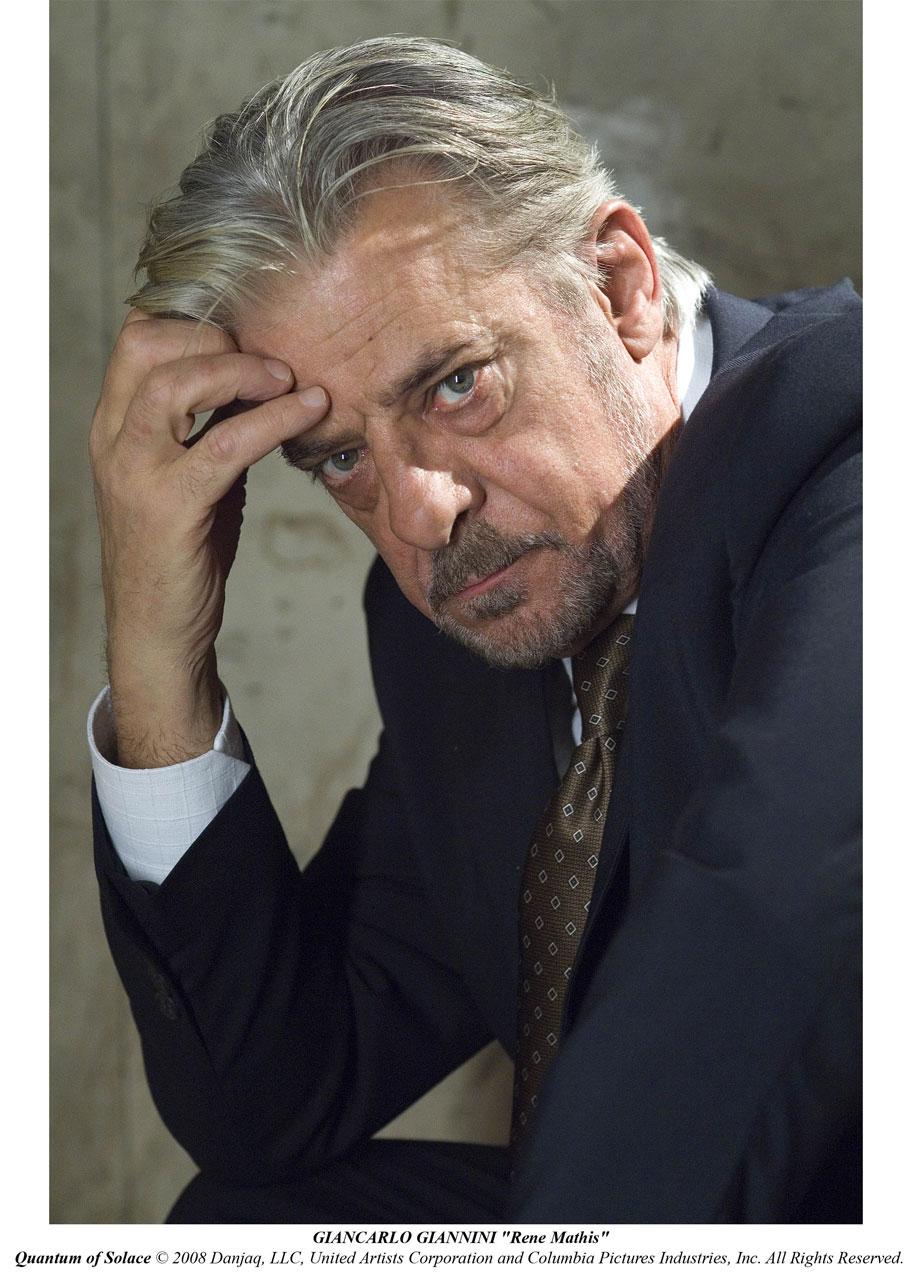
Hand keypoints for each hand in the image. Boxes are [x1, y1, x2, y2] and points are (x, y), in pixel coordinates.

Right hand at [90, 309, 327, 766]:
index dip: (195, 322)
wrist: (158, 630)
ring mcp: (135, 470)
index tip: (249, 337)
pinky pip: (225, 442)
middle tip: (270, 362)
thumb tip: (264, 385)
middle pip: (148, 343)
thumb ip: (210, 428)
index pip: (137, 337)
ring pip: (177, 382)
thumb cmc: (180, 552)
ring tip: (289, 380)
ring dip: (243, 371)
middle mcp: (114, 439)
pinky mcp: (169, 505)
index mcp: (114, 426)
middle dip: (216, 338)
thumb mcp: (190, 475)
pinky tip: (310, 411)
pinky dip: (274, 419)